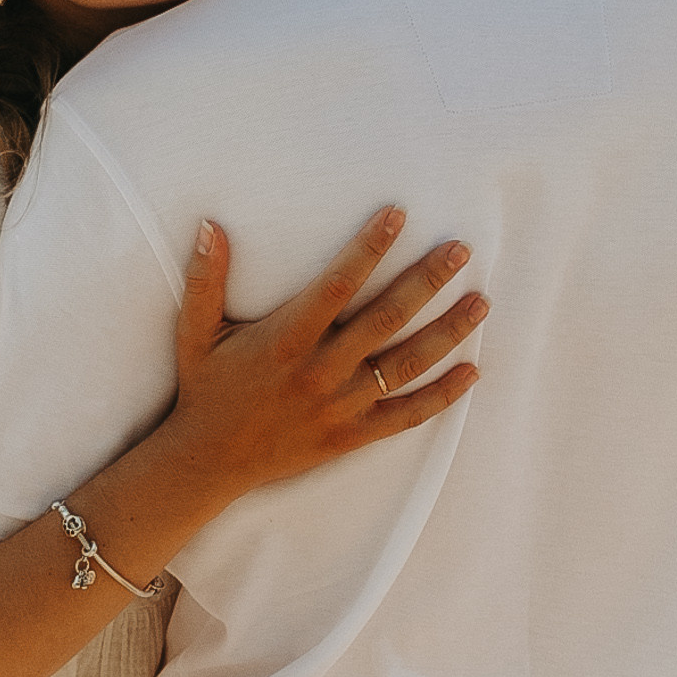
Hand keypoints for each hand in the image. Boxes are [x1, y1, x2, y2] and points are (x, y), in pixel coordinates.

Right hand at [166, 206, 484, 508]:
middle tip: (461, 250)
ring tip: (480, 302)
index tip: (398, 215)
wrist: (208, 462)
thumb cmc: (206, 389)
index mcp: (285, 340)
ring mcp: (339, 406)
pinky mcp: (351, 437)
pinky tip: (472, 371)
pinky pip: (405, 416)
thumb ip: (205, 278)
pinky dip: (442, 396)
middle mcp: (319, 371)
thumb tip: (209, 226)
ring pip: (405, 365)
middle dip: (426, 281)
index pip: (337, 285)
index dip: (369, 248)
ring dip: (446, 332)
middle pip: (385, 319)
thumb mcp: (195, 332)